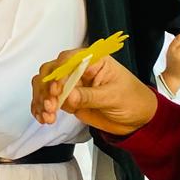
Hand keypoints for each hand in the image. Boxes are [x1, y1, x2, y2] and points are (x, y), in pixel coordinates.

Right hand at [31, 53, 156, 136]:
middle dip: (46, 89)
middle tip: (50, 107)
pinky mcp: (67, 99)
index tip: (56, 91)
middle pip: (51, 71)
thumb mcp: (114, 97)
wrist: (138, 120)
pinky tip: (42, 118)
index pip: (67, 60)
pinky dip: (41, 108)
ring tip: (47, 117)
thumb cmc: (132, 100)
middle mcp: (77, 69)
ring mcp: (71, 84)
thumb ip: (90, 96)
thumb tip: (69, 97)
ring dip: (41, 100)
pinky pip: (48, 100)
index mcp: (92, 60)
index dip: (58, 74)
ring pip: (45, 86)